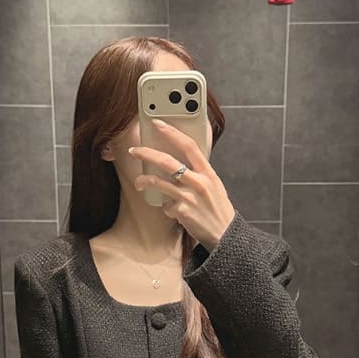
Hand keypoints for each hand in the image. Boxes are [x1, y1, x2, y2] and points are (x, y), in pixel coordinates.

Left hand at [128, 119, 234, 251]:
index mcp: (208, 172)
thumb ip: (199, 172)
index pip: (189, 146)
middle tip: (134, 150)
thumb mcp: (214, 185)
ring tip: (138, 182)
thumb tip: (179, 160)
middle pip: (167, 162)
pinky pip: (166, 205)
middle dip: (147, 153)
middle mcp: (199, 182)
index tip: (158, 123)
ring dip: (144, 181)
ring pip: (159, 183)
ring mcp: (190, 197)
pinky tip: (172, 210)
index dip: (172, 133)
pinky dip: (166, 207)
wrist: (225, 234)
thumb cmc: (218, 208)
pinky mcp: (182, 212)